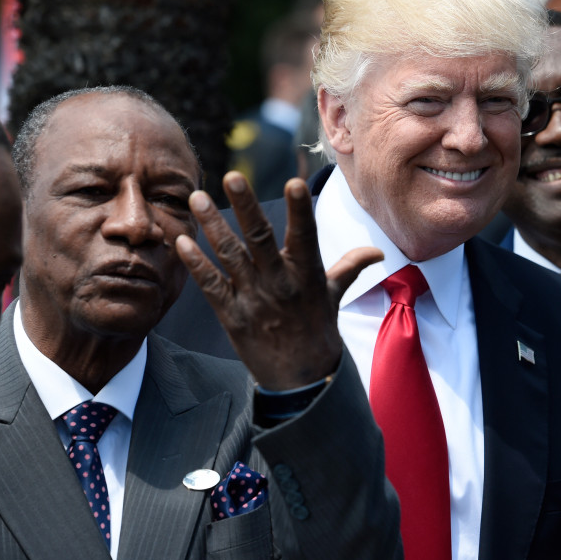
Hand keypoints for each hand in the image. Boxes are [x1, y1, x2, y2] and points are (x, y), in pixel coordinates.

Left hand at [176, 172, 381, 389]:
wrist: (302, 382)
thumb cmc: (318, 331)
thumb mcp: (334, 295)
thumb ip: (350, 267)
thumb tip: (378, 251)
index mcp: (307, 274)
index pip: (305, 235)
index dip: (299, 210)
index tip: (293, 182)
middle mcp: (280, 283)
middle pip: (261, 239)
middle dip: (246, 207)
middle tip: (232, 177)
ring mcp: (254, 300)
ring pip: (230, 256)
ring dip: (213, 226)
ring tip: (197, 197)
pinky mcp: (233, 317)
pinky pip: (212, 287)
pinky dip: (197, 265)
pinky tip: (182, 242)